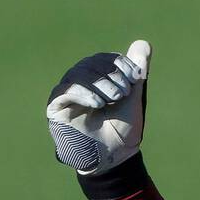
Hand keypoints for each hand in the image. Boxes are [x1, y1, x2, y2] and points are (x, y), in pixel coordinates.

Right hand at [46, 40, 151, 174]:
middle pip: (91, 63)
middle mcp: (80, 82)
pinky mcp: (55, 107)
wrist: (114, 156)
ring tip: (115, 98)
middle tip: (125, 92)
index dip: (121, 63)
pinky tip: (98, 103)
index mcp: (98, 78)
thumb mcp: (135, 97)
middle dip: (111, 74)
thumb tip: (143, 43)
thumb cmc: (123, 128)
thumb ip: (138, 71)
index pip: (106, 58)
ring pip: (78, 74)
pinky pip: (64, 91)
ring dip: (100, 83)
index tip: (136, 77)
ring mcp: (66, 94)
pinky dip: (83, 93)